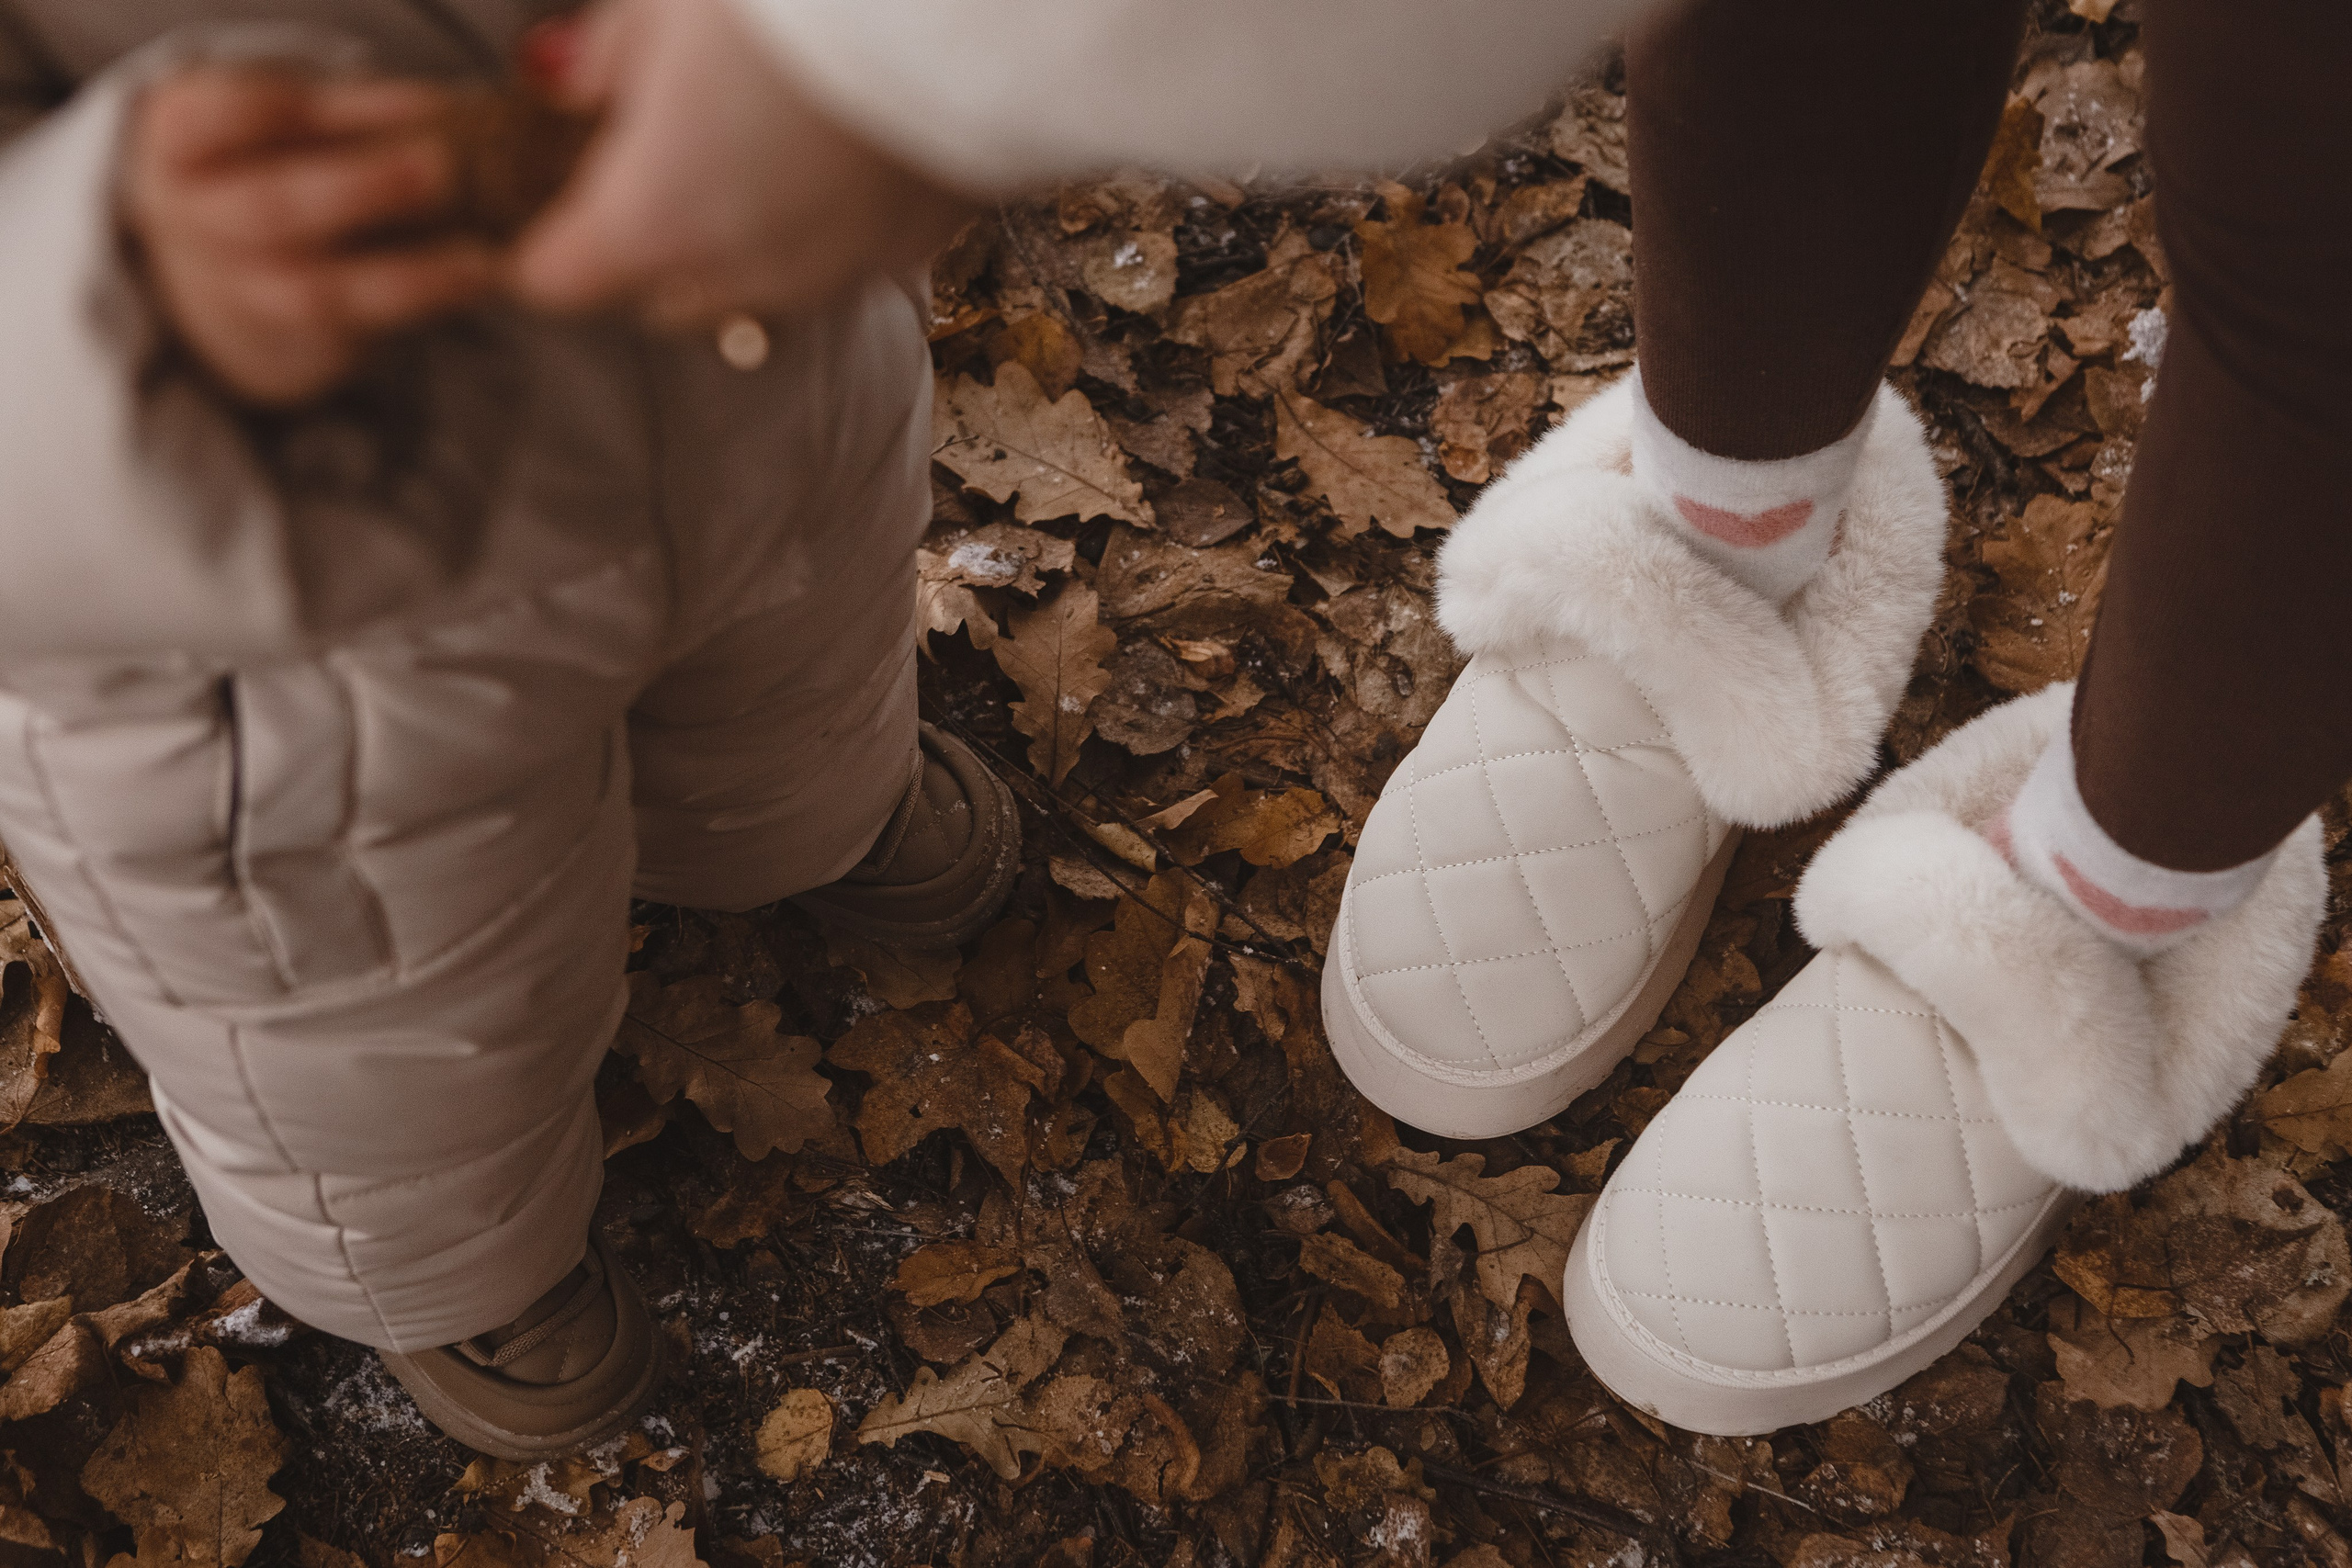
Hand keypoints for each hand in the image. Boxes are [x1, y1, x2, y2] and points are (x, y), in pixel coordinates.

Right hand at [123, 68, 497, 406]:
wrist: (225, 265)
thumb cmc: (270, 163)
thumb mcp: (283, 123)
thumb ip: (346, 114)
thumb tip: (445, 112)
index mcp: (179, 146)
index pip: (219, 120)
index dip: (294, 111)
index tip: (397, 104)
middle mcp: (194, 224)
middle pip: (271, 211)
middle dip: (359, 190)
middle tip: (438, 168)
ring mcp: (236, 291)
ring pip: (316, 292)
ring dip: (406, 275)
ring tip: (478, 260)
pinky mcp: (290, 338)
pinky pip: (355, 328)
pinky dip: (420, 302)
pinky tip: (474, 280)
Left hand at [509, 0, 979, 327]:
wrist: (956, 11)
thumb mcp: (667, 2)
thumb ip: (606, 57)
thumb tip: (566, 82)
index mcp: (655, 216)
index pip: (561, 278)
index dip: (537, 249)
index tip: (537, 219)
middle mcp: (743, 270)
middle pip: (663, 297)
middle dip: (646, 249)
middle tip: (651, 165)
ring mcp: (838, 270)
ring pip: (759, 287)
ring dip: (740, 242)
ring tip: (756, 152)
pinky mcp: (917, 247)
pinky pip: (846, 258)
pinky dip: (825, 223)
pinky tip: (839, 152)